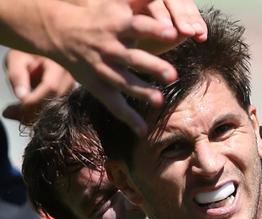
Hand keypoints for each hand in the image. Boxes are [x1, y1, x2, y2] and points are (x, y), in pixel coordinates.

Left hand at [2, 50, 75, 124]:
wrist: (41, 49)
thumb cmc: (27, 52)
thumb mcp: (16, 59)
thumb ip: (17, 75)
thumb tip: (22, 96)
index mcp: (60, 64)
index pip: (51, 87)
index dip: (33, 101)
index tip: (12, 110)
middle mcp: (71, 77)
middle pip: (55, 101)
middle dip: (32, 111)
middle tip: (9, 113)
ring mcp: (72, 88)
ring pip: (56, 108)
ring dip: (35, 114)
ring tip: (14, 111)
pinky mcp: (69, 95)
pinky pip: (56, 109)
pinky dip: (40, 113)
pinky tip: (25, 110)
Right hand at [38, 0, 205, 133]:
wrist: (58, 30)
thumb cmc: (98, 14)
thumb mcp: (115, 2)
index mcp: (116, 25)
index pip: (137, 25)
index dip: (154, 28)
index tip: (172, 30)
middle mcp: (109, 48)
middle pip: (131, 58)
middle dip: (151, 66)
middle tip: (172, 75)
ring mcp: (102, 69)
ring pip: (123, 82)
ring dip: (141, 92)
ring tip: (159, 101)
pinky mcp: (98, 86)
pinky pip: (113, 104)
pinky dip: (128, 118)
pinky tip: (143, 131)